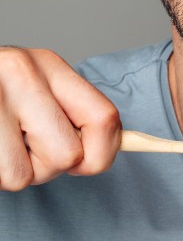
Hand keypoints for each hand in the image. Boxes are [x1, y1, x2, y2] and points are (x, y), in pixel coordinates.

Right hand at [0, 47, 120, 190]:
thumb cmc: (1, 96)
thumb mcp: (41, 92)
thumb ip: (77, 115)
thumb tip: (110, 151)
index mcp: (49, 65)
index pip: (105, 118)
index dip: (105, 152)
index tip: (88, 162)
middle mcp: (19, 71)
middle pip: (68, 156)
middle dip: (50, 165)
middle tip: (26, 144)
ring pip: (28, 176)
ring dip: (17, 170)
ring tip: (1, 142)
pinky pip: (2, 178)